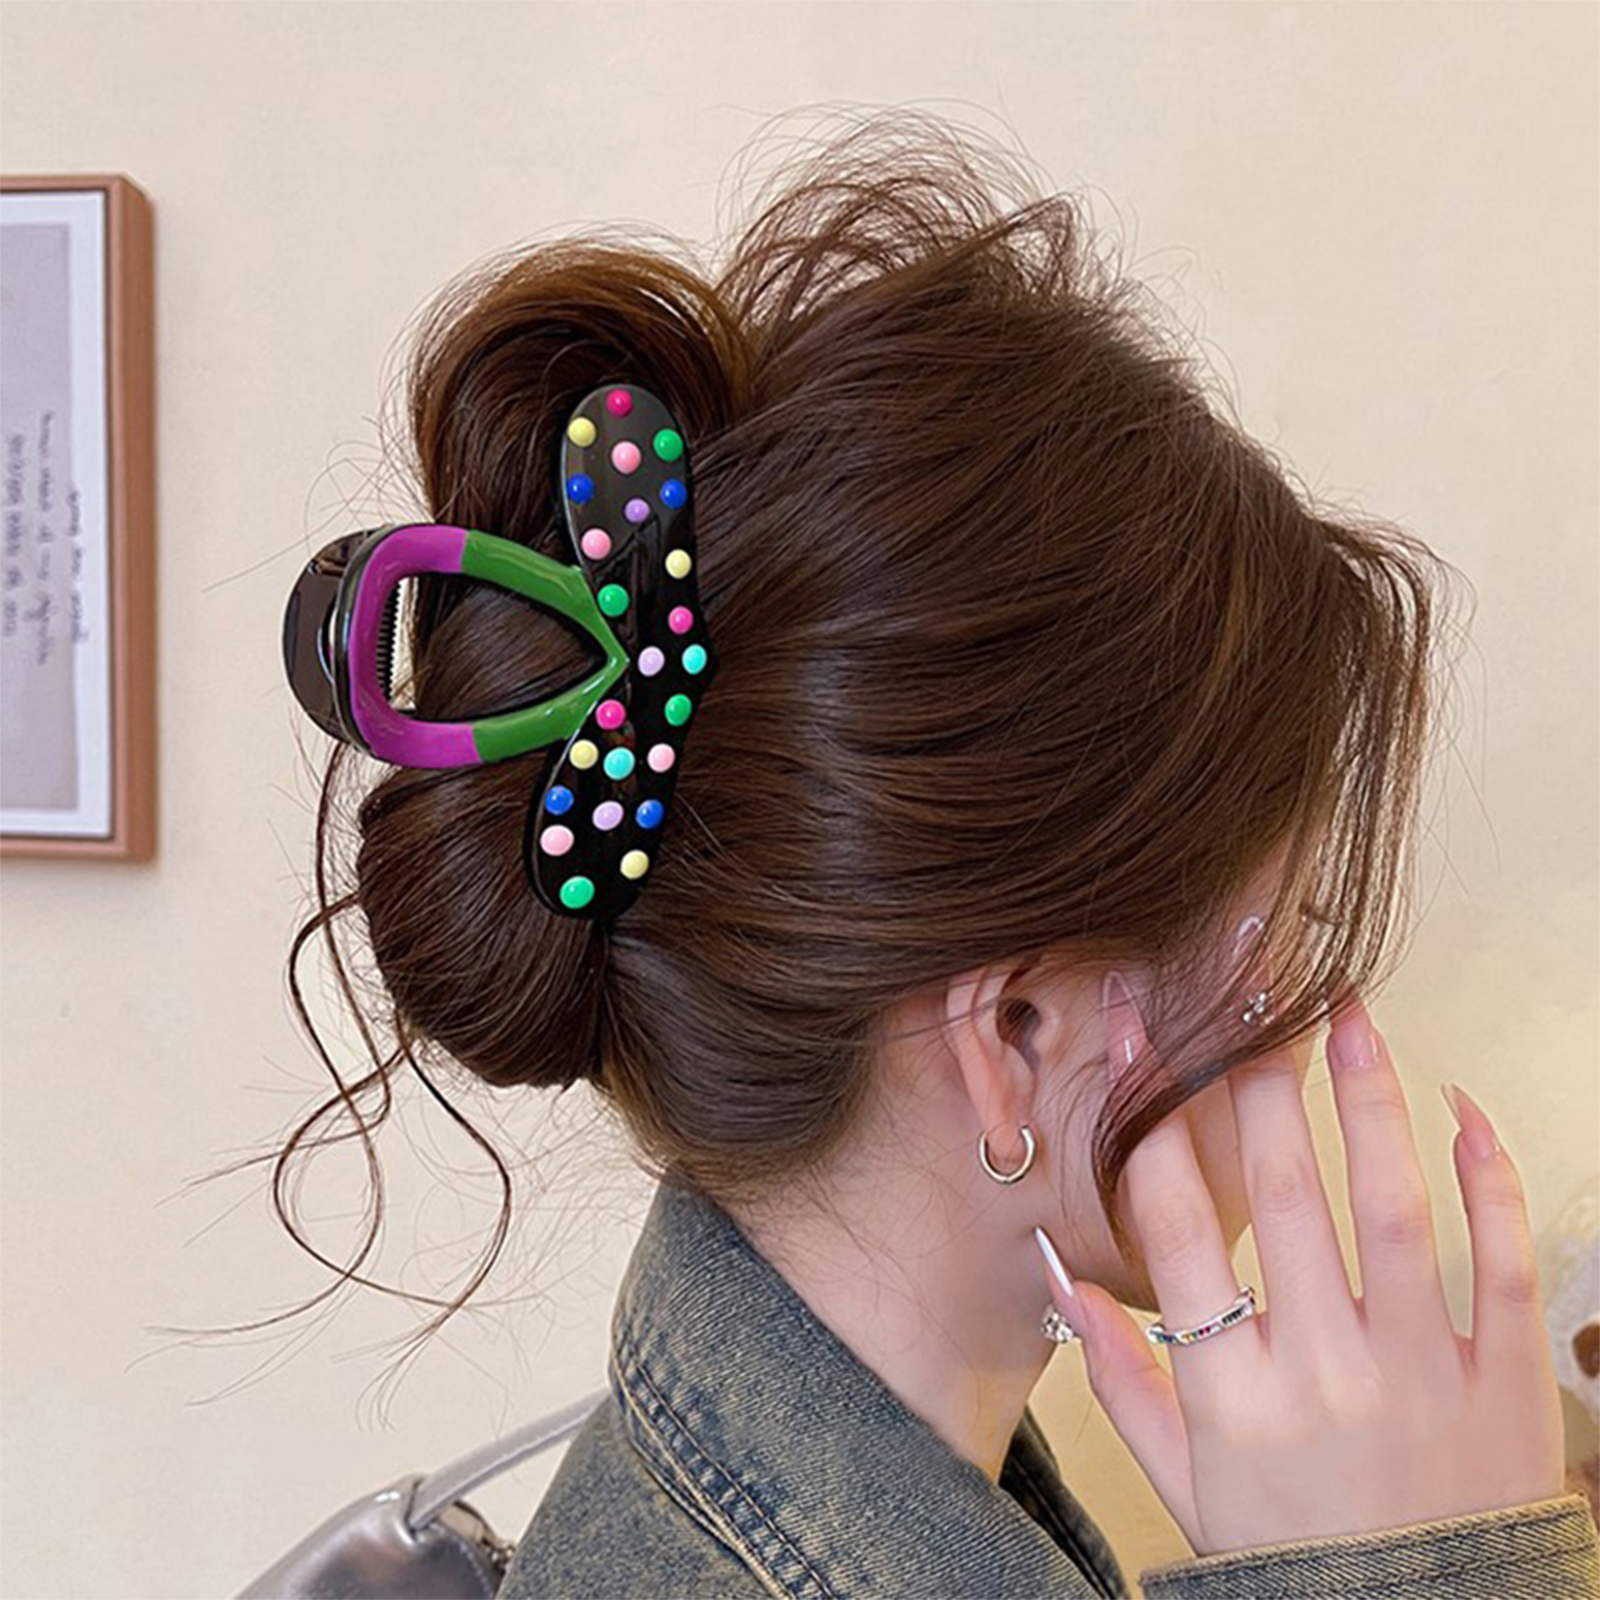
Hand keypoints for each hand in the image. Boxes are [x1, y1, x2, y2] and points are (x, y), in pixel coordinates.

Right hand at [1039, 974, 1566, 1556]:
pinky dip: (1488, 1176)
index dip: (1150, 1116)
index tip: (1142, 1038)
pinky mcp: (1503, 1388)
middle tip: (1253, 994)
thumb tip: (1057, 1277)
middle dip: (1259, 1076)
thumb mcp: (1187, 1486)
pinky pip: (1500, 1262)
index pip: (1173, 1225)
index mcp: (1229, 1394)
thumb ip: (1120, 1381)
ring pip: (1392, 1205)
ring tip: (1350, 1014)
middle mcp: (1320, 1372)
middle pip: (1283, 1191)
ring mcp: (1420, 1375)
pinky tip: (1460, 1109)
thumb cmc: (1299, 1562)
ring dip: (1367, 1096)